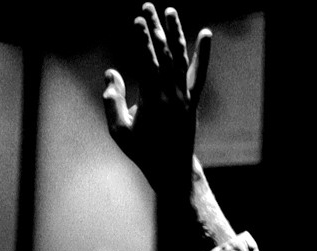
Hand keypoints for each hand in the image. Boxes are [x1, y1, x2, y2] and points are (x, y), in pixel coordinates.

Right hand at [103, 4, 211, 194]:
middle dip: (155, 29)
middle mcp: (171, 94)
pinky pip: (199, 73)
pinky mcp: (193, 100)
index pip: (147, 62)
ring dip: (175, 33)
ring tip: (170, 11)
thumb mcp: (119, 131)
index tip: (137, 22)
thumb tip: (111, 73)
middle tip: (148, 7)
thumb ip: (113, 101)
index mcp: (152, 100)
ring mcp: (184, 96)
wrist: (171, 168)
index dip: (142, 40)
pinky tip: (205, 34)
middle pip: (163, 53)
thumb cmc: (143, 151)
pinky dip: (202, 53)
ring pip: (180, 58)